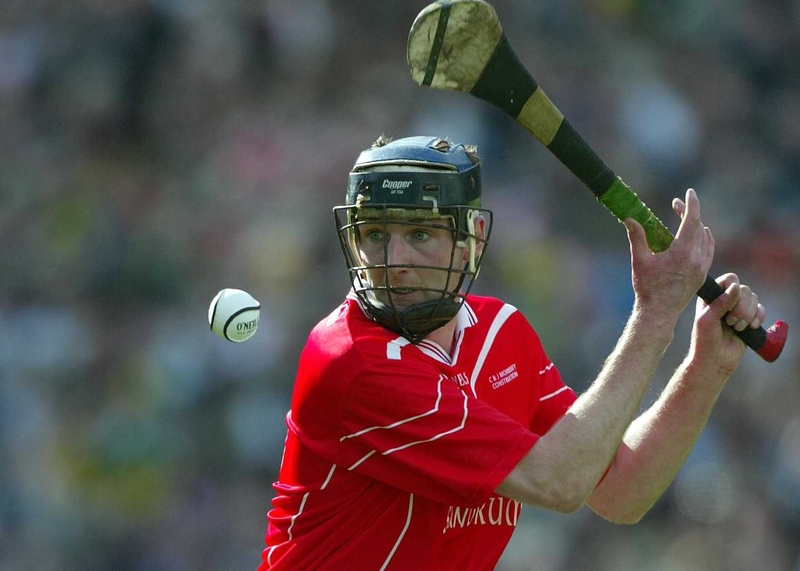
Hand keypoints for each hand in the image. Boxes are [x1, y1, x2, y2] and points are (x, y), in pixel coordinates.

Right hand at [624, 189, 713, 323]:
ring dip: (697, 225)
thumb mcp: (639, 260)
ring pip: (706, 238)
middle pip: (698, 227)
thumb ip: (637, 237)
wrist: (658, 313)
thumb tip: (629, 218)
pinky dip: (704, 239)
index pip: (692, 220)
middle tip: (676, 205)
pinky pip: (708, 250)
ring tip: (686, 218)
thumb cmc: (647, 288)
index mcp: (683, 252)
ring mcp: (702, 268)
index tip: (689, 192)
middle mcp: (697, 258)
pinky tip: (698, 236)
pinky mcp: (701, 275)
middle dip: (689, 213)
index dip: (691, 204)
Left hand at [690, 273, 766, 373]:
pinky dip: (758, 318)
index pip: (729, 279)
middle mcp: (726, 299)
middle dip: (740, 307)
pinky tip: (749, 328)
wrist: (715, 360)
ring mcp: (738, 309)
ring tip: (736, 328)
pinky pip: (761, 309)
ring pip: (754, 299)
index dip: (733, 290)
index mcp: (712, 296)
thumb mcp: (707, 319)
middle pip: (744, 289)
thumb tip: (736, 287)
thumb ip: (721, 302)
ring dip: (747, 315)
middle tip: (729, 322)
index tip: (726, 307)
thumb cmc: (705, 340)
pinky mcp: (748, 319)